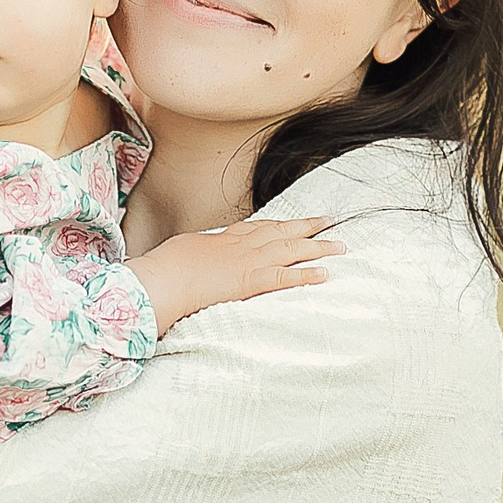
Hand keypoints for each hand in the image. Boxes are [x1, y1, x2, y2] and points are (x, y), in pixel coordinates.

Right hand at [127, 216, 341, 333]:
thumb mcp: (182, 252)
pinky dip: (306, 274)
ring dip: (318, 247)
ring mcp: (247, 261)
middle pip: (282, 231)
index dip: (280, 224)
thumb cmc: (165, 268)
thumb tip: (197, 255)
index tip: (294, 221)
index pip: (258, 227)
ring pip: (291, 249)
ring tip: (340, 246)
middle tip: (330, 221)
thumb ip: (197, 252)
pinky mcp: (250, 281)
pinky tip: (324, 274)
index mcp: (224, 239)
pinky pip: (285, 277)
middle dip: (307, 226)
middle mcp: (241, 245)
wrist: (162, 278)